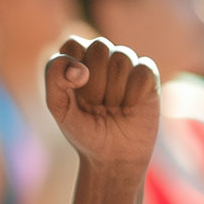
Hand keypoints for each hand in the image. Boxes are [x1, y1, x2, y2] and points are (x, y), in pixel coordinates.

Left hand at [45, 37, 159, 174]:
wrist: (112, 157)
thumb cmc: (83, 130)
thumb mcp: (59, 108)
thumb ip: (55, 79)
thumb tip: (80, 68)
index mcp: (77, 61)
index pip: (73, 45)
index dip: (72, 67)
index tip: (73, 91)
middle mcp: (102, 58)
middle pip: (99, 47)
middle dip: (94, 83)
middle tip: (95, 105)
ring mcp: (127, 65)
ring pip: (121, 58)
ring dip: (114, 92)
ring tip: (112, 108)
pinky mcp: (148, 76)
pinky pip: (143, 70)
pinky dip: (133, 93)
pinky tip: (130, 108)